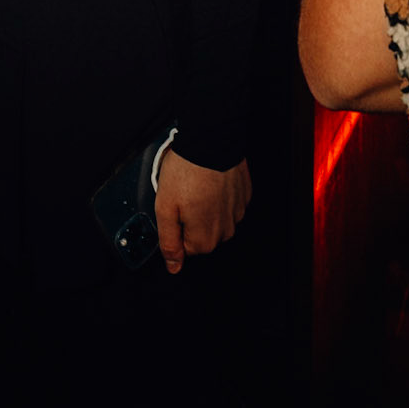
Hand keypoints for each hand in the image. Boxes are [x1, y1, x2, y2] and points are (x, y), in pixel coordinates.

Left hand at [155, 152, 250, 273]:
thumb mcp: (164, 208)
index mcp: (204, 239)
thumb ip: (168, 241)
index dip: (175, 226)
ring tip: (196, 184)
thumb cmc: (187, 171)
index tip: (173, 207)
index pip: (185, 248)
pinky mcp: (244, 196)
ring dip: (205, 206)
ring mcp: (237, 213)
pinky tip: (209, 180)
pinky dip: (218, 194)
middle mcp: (225, 231)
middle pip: (202, 235)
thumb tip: (173, 266)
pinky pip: (228, 203)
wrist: (211, 141)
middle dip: (190, 218)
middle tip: (182, 194)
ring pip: (216, 219)